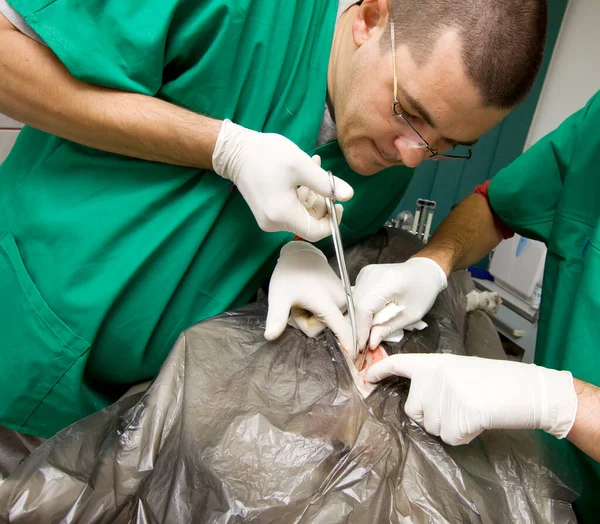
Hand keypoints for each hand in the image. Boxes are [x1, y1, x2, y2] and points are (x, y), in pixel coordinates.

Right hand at [212, 120, 352, 240]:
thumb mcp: (302, 166)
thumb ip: (326, 184)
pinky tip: (303, 174)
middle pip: (309, 222)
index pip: (316, 232)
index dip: (332, 220)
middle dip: (321, 201)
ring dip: (312, 194)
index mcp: (283, 215)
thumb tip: (349, 195)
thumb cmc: (267, 155)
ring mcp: (269, 219)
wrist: (235, 151)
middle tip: (324, 177)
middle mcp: (274, 223)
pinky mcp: (266, 212)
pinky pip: (291, 209)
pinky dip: (301, 194)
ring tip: (314, 167)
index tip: (338, 201)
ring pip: (302, 214)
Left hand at [265, 241, 352, 350]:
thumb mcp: (279, 296)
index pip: (341, 329)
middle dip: (311, 323)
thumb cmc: (289, 275)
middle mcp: (340, 300)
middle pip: (327, 327)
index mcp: (327, 302)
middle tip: (299, 306)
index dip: (347, 346)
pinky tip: (313, 299)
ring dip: (316, 317)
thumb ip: (276, 317)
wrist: (300, 255)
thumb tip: (269, 337)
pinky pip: (333, 312)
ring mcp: (344, 297)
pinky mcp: (344, 295)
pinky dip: (322, 311)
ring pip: (330, 320)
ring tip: (305, 301)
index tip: (353, 360)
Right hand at [353, 258, 447, 349]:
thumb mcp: (410, 315)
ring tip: (368, 331)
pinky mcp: (364, 274)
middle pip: (356, 304)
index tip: (362, 345)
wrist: (424, 271)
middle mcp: (372, 274)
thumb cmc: (422, 292)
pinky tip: (370, 316)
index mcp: (388, 282)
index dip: (361, 327)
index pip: (364, 307)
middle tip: (365, 342)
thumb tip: (370, 343)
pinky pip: (356, 296)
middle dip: (358, 325)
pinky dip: (360, 309)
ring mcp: (366, 272)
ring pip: (353, 301)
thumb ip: (388, 328)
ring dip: (359, 318)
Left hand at [365, 353, 577, 444]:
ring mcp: (444, 395)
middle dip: (432, 416)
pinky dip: (463, 436)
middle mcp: (433, 376)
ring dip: (450, 426)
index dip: (380, 371)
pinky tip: (479, 420)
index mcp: (434, 362)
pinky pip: (449, 438)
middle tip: (460, 405)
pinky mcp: (456, 416)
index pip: (399, 364)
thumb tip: (418, 402)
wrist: (528, 389)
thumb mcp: (460, 370)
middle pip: (414, 410)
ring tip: (473, 410)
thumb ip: (435, 380)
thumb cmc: (497, 381)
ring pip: (432, 427)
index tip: (367, 378)